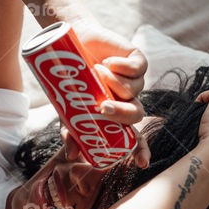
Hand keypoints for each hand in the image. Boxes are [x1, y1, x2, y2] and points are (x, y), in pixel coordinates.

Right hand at [54, 17, 150, 168]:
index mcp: (116, 116)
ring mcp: (134, 81)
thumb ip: (71, 130)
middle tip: (103, 107)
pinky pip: (136, 69)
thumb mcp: (67, 109)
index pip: (134, 137)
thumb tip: (72, 155)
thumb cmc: (69, 80)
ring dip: (114, 83)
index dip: (141, 150)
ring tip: (96, 71)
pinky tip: (108, 62)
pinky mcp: (138, 61)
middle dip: (122, 114)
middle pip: (136, 114)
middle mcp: (128, 100)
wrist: (69, 44)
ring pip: (134, 90)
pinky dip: (121, 66)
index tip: (142, 163)